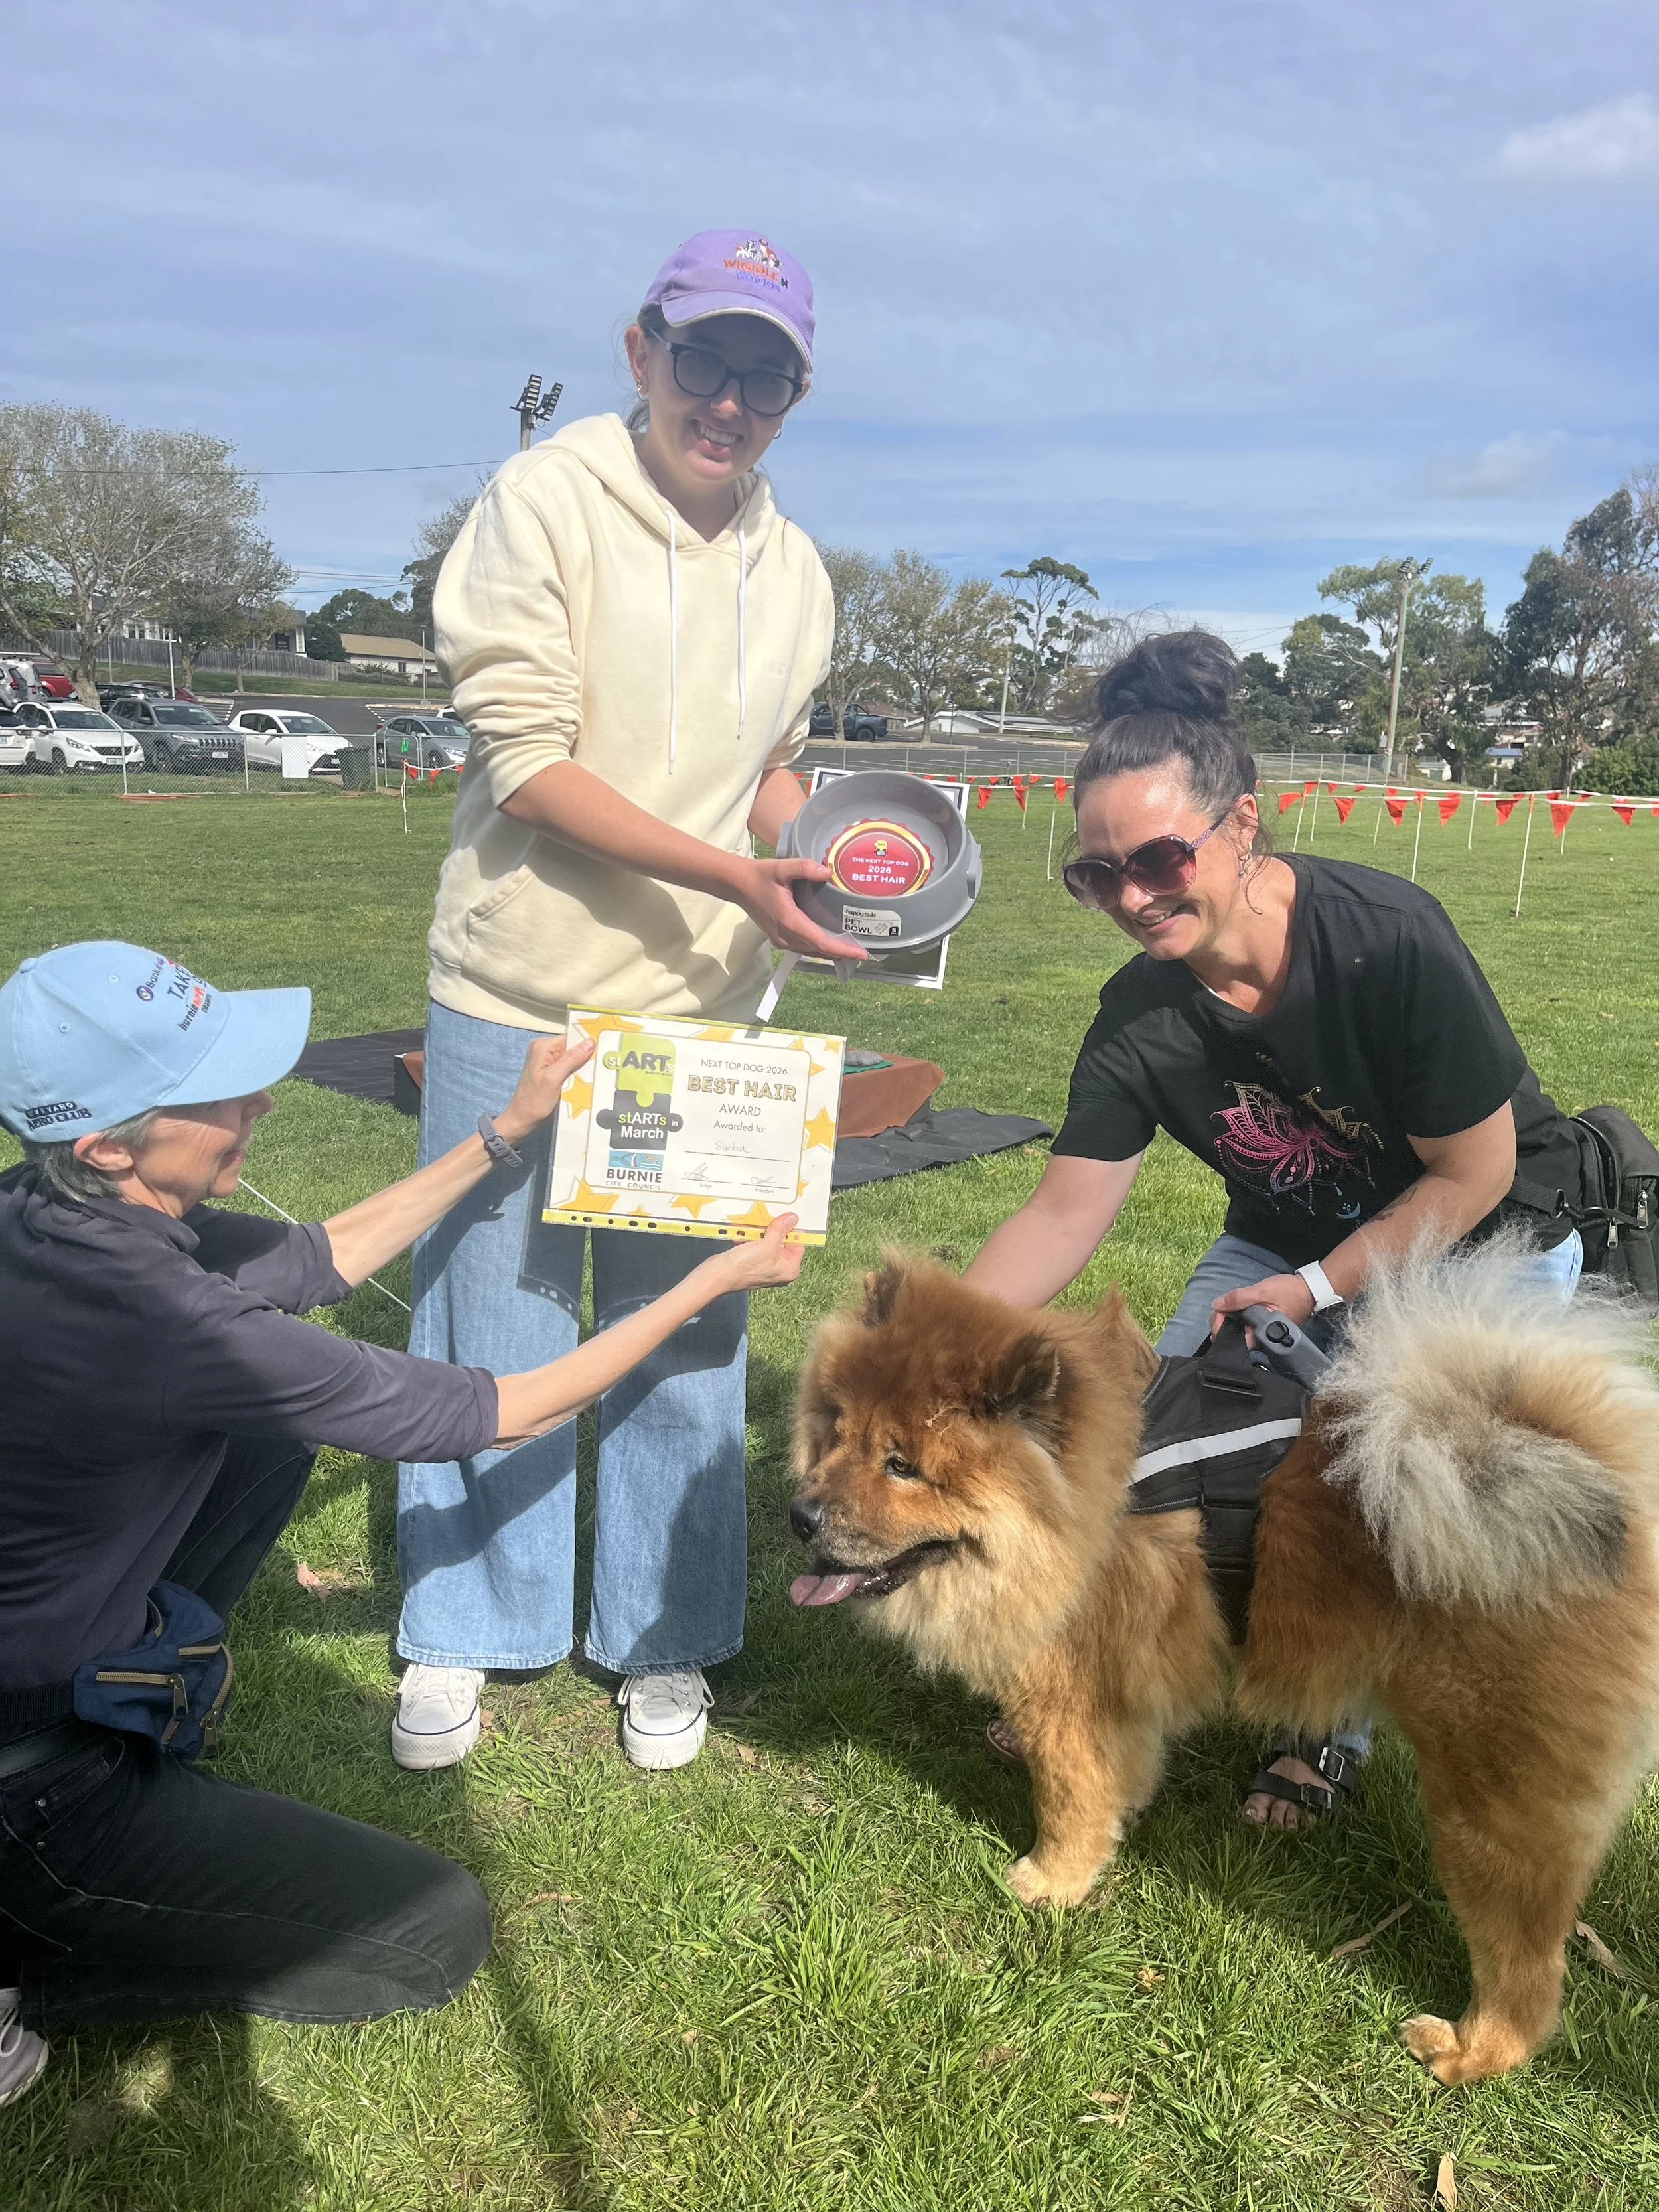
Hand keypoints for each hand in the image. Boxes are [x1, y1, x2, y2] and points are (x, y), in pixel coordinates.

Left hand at [495, 1035, 594, 1146]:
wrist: (523, 1119)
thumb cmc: (534, 1101)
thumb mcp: (554, 1079)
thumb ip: (571, 1059)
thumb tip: (590, 1042)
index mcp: (543, 1046)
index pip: (572, 1038)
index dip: (587, 1045)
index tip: (603, 1052)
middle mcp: (545, 1049)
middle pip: (574, 1048)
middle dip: (586, 1058)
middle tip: (601, 1068)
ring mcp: (548, 1060)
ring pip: (574, 1059)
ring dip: (584, 1068)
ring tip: (594, 1076)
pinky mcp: (552, 1071)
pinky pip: (570, 1068)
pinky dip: (578, 1075)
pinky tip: (585, 1082)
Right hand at [710, 1213, 806, 1289]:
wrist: (717, 1275)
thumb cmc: (743, 1267)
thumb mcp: (766, 1245)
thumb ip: (780, 1230)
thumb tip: (792, 1219)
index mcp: (789, 1269)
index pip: (798, 1244)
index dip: (791, 1230)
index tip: (785, 1217)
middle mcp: (779, 1269)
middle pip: (781, 1241)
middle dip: (771, 1230)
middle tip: (764, 1222)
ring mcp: (765, 1265)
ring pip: (767, 1241)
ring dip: (757, 1233)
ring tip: (749, 1232)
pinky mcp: (752, 1262)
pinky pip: (755, 1245)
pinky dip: (749, 1239)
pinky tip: (741, 1237)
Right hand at [735, 857, 869, 961]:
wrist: (737, 884)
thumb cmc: (759, 876)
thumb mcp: (782, 867)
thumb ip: (805, 867)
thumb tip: (827, 872)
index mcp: (790, 921)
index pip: (821, 942)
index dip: (843, 950)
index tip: (861, 953)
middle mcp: (786, 936)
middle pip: (819, 951)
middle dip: (842, 953)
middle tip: (864, 951)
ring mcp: (781, 940)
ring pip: (811, 952)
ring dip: (831, 952)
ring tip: (851, 949)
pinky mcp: (779, 939)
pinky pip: (803, 948)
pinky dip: (819, 948)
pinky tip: (830, 943)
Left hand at [1211, 1272, 1313, 1335]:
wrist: (1307, 1290)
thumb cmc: (1289, 1292)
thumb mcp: (1261, 1291)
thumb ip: (1239, 1298)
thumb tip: (1218, 1304)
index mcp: (1261, 1334)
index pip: (1233, 1341)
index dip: (1221, 1327)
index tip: (1219, 1312)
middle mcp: (1260, 1338)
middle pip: (1232, 1337)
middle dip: (1222, 1321)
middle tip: (1222, 1305)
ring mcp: (1260, 1333)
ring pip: (1236, 1330)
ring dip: (1228, 1318)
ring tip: (1228, 1304)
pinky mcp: (1260, 1326)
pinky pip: (1243, 1324)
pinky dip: (1236, 1316)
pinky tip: (1236, 1307)